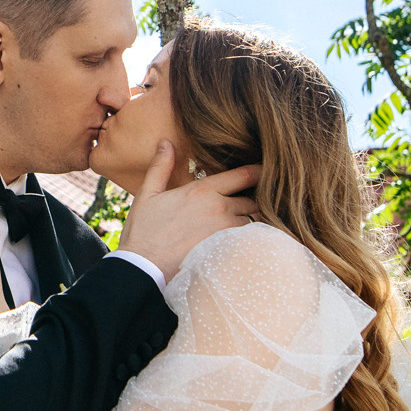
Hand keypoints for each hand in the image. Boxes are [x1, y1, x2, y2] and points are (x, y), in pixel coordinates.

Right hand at [114, 142, 259, 279]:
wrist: (144, 267)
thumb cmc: (144, 231)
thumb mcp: (148, 194)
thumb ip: (161, 166)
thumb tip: (166, 142)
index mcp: (202, 190)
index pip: (243, 175)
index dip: (259, 171)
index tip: (266, 170)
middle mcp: (219, 207)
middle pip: (253, 200)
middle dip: (252, 201)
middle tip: (248, 204)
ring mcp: (225, 230)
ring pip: (253, 222)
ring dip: (250, 222)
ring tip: (243, 226)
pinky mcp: (227, 250)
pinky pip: (248, 241)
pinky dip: (247, 239)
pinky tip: (239, 243)